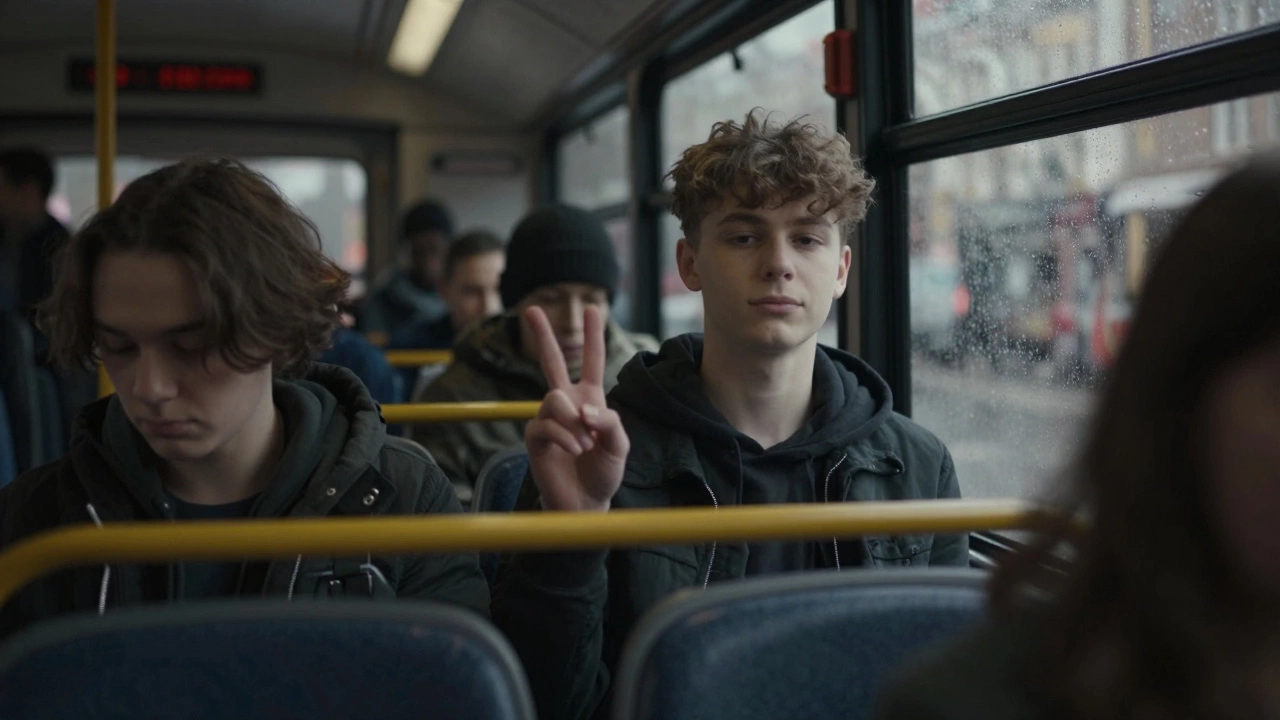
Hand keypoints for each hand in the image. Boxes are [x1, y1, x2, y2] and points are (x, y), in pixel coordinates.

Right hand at [523, 305, 627, 511]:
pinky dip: (566, 437)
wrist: (585, 503)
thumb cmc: (604, 473)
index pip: (592, 362)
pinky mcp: (535, 437)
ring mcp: (548, 419)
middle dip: (542, 336)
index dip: (593, 336)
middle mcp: (566, 404)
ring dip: (574, 423)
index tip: (593, 309)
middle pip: (552, 362)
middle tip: (530, 309)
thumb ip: (609, 421)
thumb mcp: (619, 445)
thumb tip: (583, 408)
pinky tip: (575, 450)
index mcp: (590, 400)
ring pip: (554, 399)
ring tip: (586, 445)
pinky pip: (546, 424)